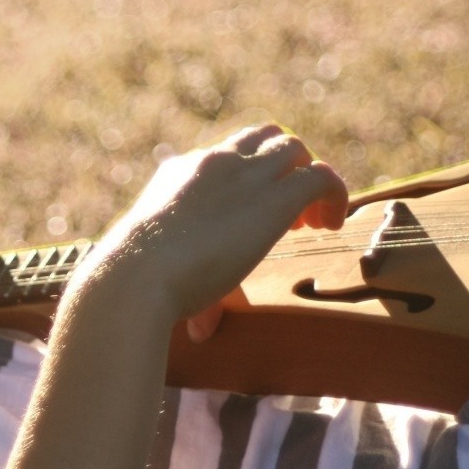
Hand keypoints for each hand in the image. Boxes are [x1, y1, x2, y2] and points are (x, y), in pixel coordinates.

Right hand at [100, 125, 347, 342]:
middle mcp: (213, 161)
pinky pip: (320, 177)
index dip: (250, 178)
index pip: (226, 155)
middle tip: (290, 217)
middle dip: (283, 168)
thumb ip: (188, 288)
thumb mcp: (162, 272)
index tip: (253, 215)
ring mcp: (244, 174)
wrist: (134, 275)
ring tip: (311, 224)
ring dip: (307, 179)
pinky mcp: (273, 197)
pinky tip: (331, 226)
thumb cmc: (137, 283)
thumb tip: (202, 330)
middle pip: (265, 138)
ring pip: (294, 149)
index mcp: (179, 173)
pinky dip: (334, 194)